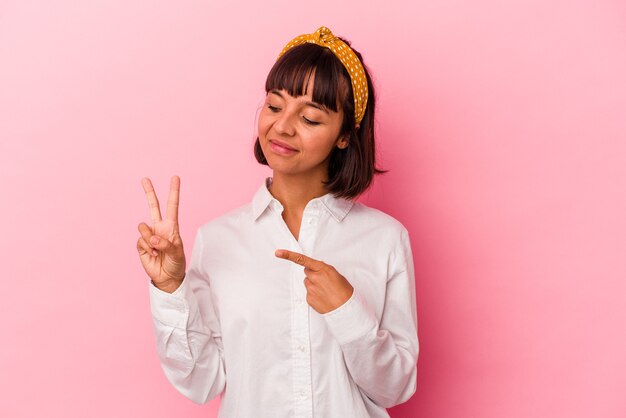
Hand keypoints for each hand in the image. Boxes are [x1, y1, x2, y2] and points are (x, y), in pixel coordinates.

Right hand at [136, 176, 185, 292]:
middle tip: (145, 179)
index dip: (173, 192)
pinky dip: (148, 249)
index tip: (175, 178)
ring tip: (158, 251)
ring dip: (150, 240)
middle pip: (153, 206)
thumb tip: (152, 237)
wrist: (167, 277)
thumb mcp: (177, 253)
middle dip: (149, 192)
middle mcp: (159, 227)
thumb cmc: (176, 263)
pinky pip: (141, 241)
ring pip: (144, 228)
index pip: (172, 206)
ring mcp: (149, 235)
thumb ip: (166, 244)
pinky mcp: (141, 244)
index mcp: (171, 226)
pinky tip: (153, 255)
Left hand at [275, 249, 353, 313]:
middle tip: (324, 282)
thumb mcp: (336, 274)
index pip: (302, 260)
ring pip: (308, 283)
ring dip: (314, 285)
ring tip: (325, 291)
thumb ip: (324, 269)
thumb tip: (316, 268)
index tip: (278, 253)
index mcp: (323, 269)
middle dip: (313, 274)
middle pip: (307, 272)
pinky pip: (309, 293)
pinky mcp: (309, 298)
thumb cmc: (343, 290)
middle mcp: (315, 278)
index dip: (289, 255)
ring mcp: (311, 289)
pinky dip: (315, 294)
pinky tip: (323, 297)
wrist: (345, 308)